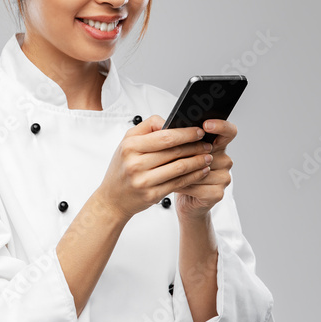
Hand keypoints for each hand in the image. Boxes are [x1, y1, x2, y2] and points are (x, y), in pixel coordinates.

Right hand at [96, 114, 213, 220]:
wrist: (112, 199)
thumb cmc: (122, 169)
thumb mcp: (126, 143)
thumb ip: (147, 128)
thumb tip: (170, 122)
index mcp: (130, 146)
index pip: (164, 136)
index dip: (185, 133)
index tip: (198, 131)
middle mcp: (135, 163)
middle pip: (173, 151)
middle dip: (195, 146)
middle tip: (207, 144)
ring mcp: (143, 180)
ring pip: (179, 168)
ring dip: (198, 161)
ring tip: (208, 157)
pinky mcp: (151, 195)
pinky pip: (178, 183)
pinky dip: (193, 176)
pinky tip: (201, 171)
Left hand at [174, 119, 235, 218]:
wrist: (186, 200)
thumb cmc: (183, 174)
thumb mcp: (182, 154)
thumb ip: (182, 142)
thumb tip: (169, 130)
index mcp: (218, 146)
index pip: (228, 131)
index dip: (220, 126)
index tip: (206, 125)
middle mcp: (225, 161)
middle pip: (206, 152)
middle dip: (185, 156)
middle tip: (169, 158)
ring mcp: (224, 178)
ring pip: (199, 170)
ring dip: (181, 172)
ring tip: (168, 173)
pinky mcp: (218, 193)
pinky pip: (197, 186)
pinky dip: (183, 186)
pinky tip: (175, 185)